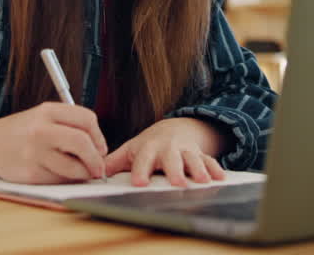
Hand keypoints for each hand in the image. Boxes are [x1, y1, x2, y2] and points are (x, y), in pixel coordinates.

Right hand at [0, 102, 108, 183]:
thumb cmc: (21, 131)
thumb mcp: (42, 116)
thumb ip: (69, 125)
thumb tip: (99, 147)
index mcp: (47, 111)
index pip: (87, 119)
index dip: (99, 136)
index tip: (100, 148)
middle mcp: (40, 129)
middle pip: (82, 143)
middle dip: (96, 159)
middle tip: (99, 168)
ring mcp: (34, 152)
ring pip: (74, 167)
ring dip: (84, 173)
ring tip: (82, 172)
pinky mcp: (30, 173)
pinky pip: (59, 179)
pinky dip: (66, 180)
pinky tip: (61, 174)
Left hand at [104, 117, 227, 186]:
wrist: (173, 129)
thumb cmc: (149, 145)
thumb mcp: (131, 149)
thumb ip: (114, 162)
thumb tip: (92, 171)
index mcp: (148, 148)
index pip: (143, 160)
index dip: (141, 171)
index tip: (140, 183)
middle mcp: (168, 149)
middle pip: (172, 159)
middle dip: (175, 170)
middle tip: (177, 182)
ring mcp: (185, 151)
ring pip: (193, 159)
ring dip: (198, 169)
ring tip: (203, 181)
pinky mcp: (200, 155)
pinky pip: (209, 160)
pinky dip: (215, 169)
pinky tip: (220, 179)